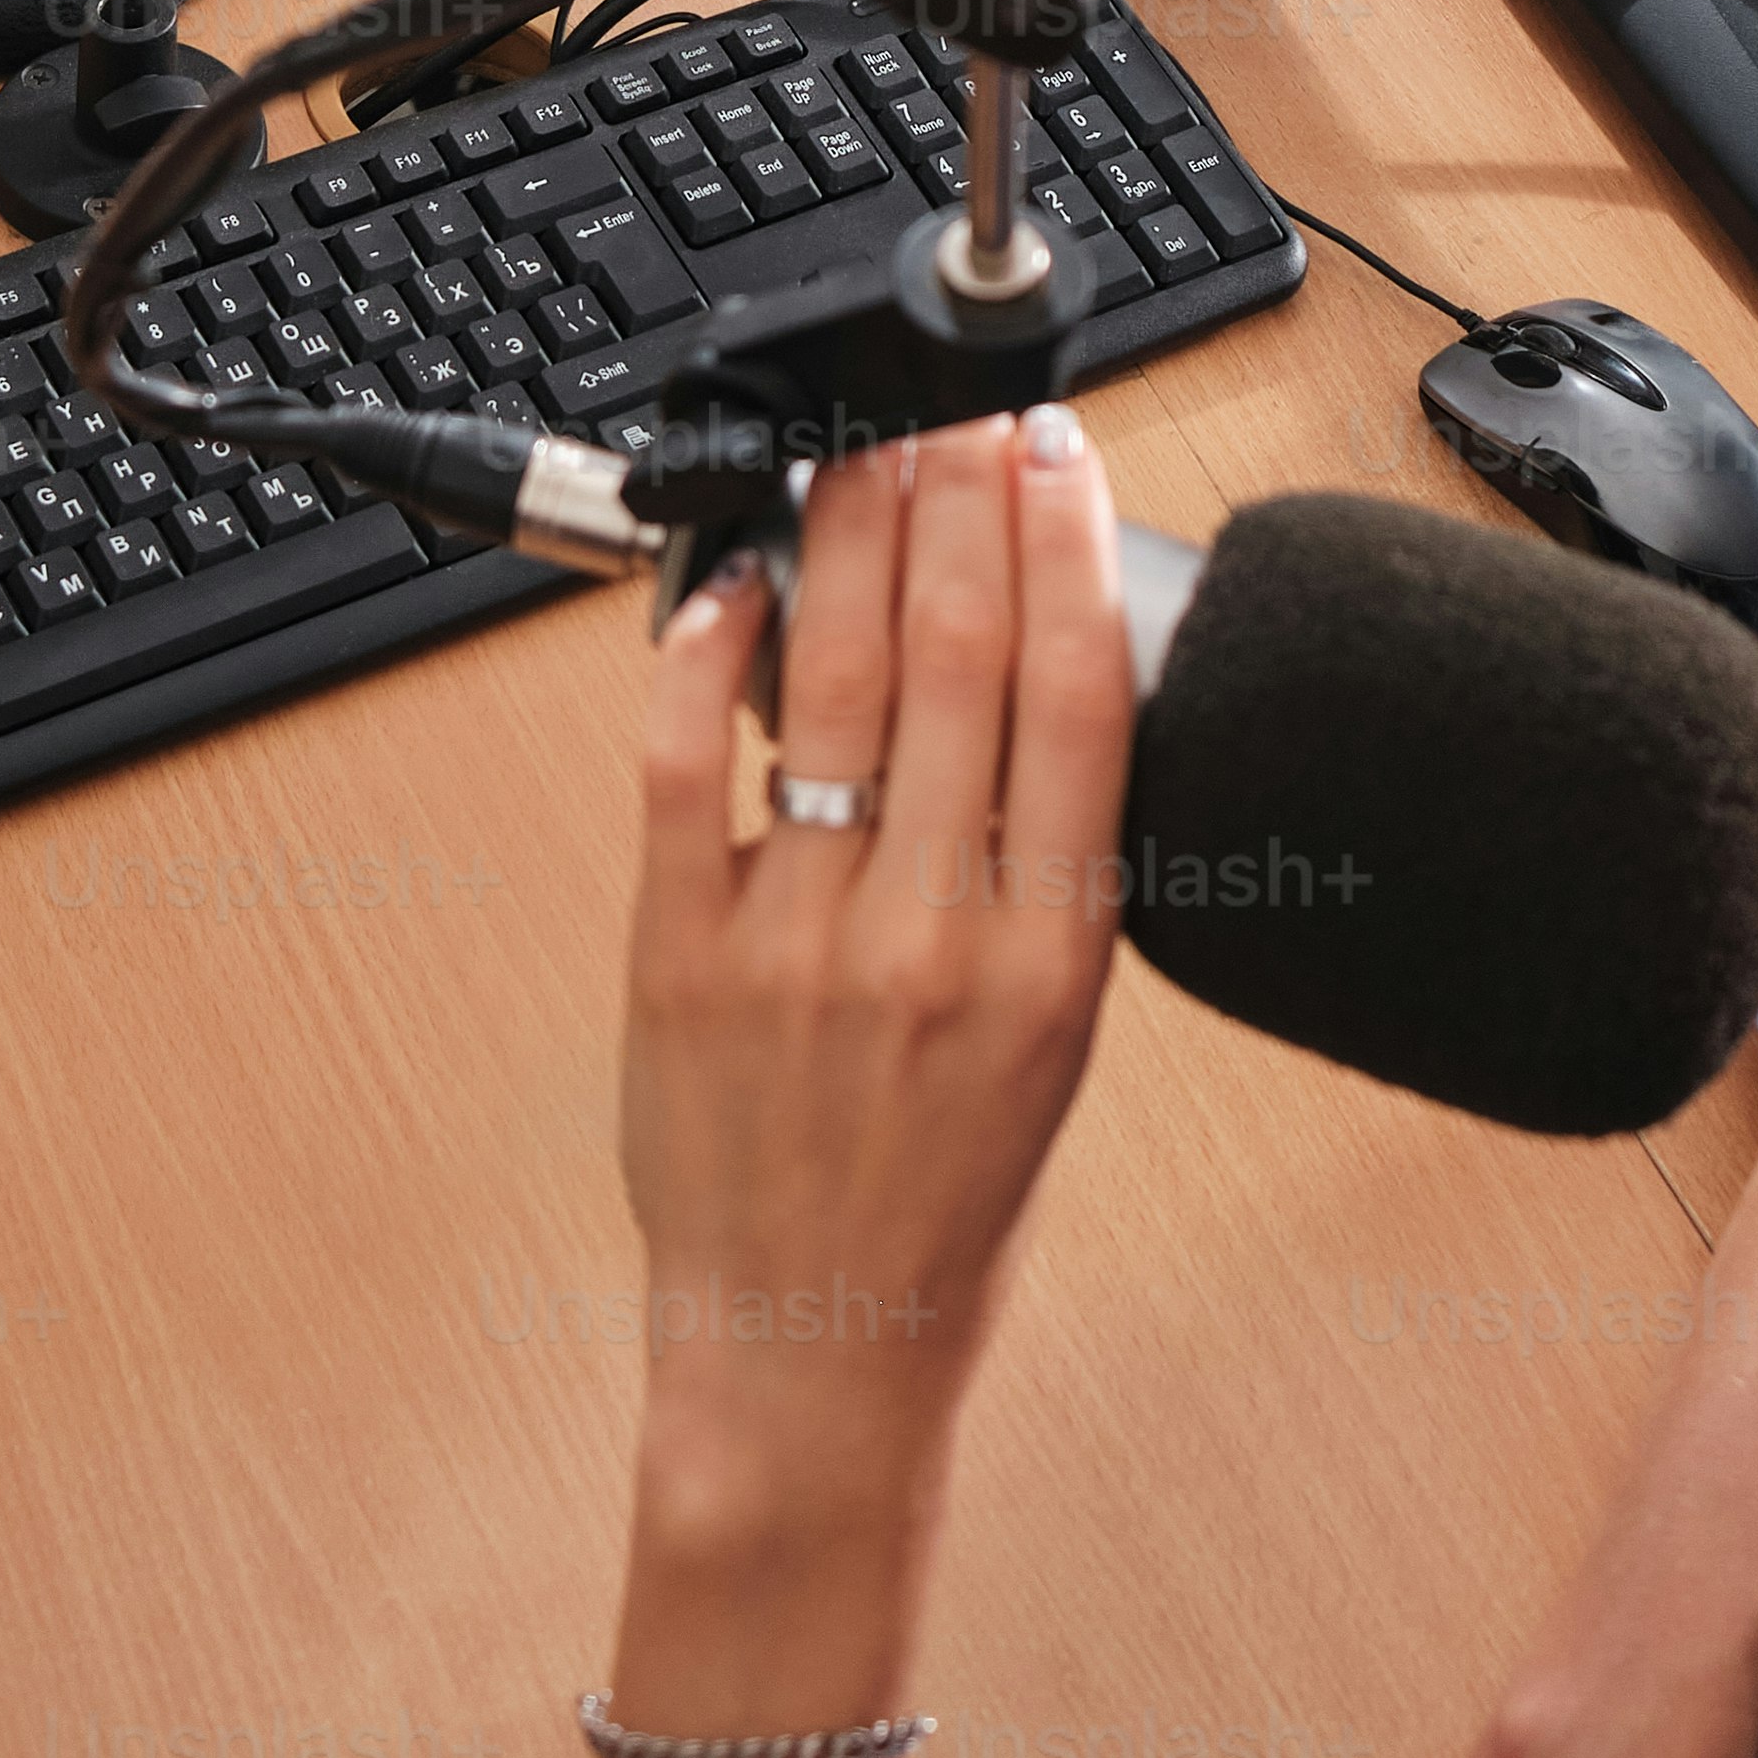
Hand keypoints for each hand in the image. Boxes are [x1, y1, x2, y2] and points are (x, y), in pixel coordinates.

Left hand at [621, 409, 1135, 1527]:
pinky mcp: (679, 956)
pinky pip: (682, 768)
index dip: (1068, 546)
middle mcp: (932, 938)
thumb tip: (1032, 672)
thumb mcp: (1061, 1041)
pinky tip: (729, 571)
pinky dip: (702, 652)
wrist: (816, 1353)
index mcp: (1050, 960)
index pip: (1078, 697)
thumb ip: (1048, 871)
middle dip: (959, 499)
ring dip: (848, 533)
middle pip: (958, 656)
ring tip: (861, 442)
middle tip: (954, 404)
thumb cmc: (944, 1204)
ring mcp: (799, 944)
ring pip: (830, 680)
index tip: (1056, 450)